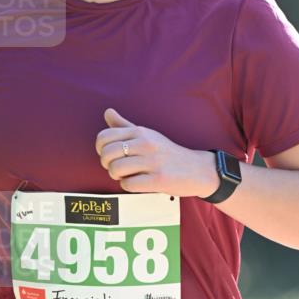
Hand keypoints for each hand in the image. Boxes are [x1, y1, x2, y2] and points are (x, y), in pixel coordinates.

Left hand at [95, 108, 218, 197]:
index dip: (101, 149)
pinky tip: (138, 183)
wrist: (197, 169)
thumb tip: (107, 112)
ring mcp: (152, 162)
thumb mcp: (148, 135)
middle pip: (107, 154)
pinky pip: (128, 184)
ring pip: (115, 169)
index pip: (104, 137)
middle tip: (118, 168)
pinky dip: (129, 186)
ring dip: (117, 177)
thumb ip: (125, 126)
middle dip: (107, 165)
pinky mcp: (158, 180)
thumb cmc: (167, 154)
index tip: (110, 155)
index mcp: (141, 132)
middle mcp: (146, 144)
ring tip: (128, 176)